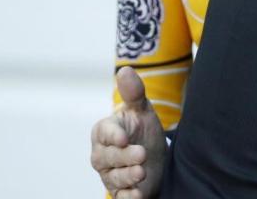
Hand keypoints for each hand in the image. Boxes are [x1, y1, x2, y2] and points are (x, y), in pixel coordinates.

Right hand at [90, 67, 166, 198]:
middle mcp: (102, 154)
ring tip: (142, 172)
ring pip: (114, 177)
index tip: (124, 137)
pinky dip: (128, 198)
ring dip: (128, 177)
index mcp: (104, 131)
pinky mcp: (121, 191)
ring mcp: (110, 174)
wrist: (154, 154)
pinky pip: (120, 197)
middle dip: (124, 157)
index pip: (104, 133)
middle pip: (108, 157)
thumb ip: (134, 93)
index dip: (113, 135)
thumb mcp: (141, 110)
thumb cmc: (141, 129)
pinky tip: (137, 196)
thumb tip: (126, 69)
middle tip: (141, 154)